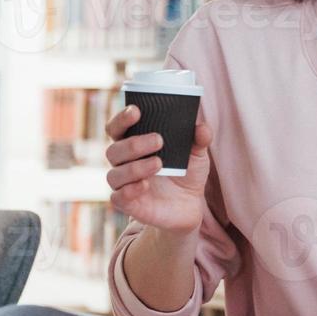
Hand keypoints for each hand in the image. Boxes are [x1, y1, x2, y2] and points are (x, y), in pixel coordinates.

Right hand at [105, 103, 212, 235]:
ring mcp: (124, 183)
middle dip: (134, 143)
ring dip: (135, 167)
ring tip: (159, 163)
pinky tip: (145, 185)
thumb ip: (199, 140)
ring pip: (115, 173)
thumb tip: (202, 128)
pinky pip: (118, 197)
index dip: (122, 118)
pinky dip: (130, 190)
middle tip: (159, 140)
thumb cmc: (186, 172)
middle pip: (114, 149)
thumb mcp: (197, 154)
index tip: (136, 111)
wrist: (189, 205)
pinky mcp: (127, 204)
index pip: (117, 128)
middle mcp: (124, 162)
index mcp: (134, 142)